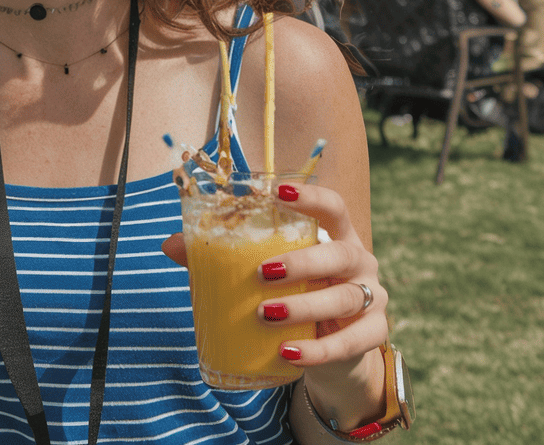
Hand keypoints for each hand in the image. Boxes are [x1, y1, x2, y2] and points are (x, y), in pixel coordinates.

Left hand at [162, 180, 387, 423]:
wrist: (335, 350)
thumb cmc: (297, 294)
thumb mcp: (270, 275)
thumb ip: (224, 258)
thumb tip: (170, 245)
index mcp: (336, 236)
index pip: (334, 206)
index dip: (310, 197)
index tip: (278, 191)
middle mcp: (359, 261)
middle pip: (339, 254)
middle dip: (301, 262)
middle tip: (261, 272)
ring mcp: (373, 299)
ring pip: (345, 299)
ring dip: (304, 305)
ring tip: (266, 313)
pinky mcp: (374, 336)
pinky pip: (350, 343)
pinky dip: (318, 350)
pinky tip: (289, 353)